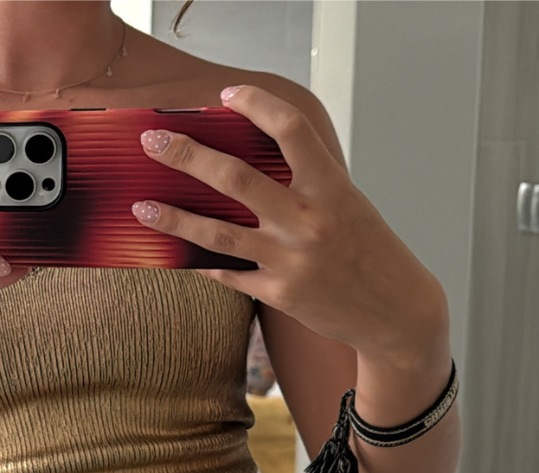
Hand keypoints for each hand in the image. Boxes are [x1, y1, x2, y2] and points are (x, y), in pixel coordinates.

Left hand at [131, 84, 445, 364]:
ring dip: (173, 218)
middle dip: (186, 155)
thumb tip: (249, 161)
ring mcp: (291, 260)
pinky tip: (176, 253)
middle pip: (235, 178)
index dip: (257, 105)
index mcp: (331, 187)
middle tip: (152, 142)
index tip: (228, 95)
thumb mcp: (347, 204)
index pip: (291, 130)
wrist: (397, 312)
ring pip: (217, 233)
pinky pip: (228, 274)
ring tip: (141, 207)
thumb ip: (306, 182)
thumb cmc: (370, 251)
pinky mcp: (279, 294)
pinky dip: (201, 263)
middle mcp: (308, 221)